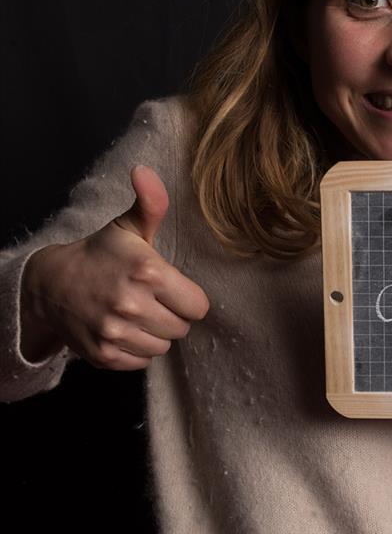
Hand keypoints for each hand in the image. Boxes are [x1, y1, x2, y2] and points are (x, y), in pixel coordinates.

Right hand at [21, 164, 209, 370]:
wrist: (50, 285)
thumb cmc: (100, 254)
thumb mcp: (127, 227)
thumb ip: (150, 203)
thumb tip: (145, 171)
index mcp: (147, 272)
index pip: (198, 306)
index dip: (187, 297)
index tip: (170, 288)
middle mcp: (132, 305)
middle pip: (182, 328)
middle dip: (171, 315)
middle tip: (150, 299)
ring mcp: (116, 333)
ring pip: (163, 347)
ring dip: (154, 334)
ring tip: (135, 313)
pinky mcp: (105, 355)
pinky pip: (142, 362)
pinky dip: (136, 349)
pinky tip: (122, 328)